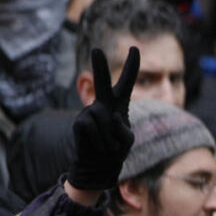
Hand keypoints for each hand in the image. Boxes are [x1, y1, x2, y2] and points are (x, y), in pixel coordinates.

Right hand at [67, 47, 137, 191]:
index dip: (131, 66)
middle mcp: (103, 104)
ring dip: (109, 137)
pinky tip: (99, 147)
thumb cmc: (116, 150)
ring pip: (102, 117)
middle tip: (96, 49)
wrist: (99, 166)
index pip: (126, 83)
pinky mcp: (80, 122)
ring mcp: (89, 112)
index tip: (135, 48)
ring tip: (108, 146)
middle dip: (99, 67)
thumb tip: (108, 116)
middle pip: (103, 83)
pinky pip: (93, 127)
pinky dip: (100, 140)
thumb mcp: (127, 139)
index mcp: (119, 105)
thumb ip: (122, 127)